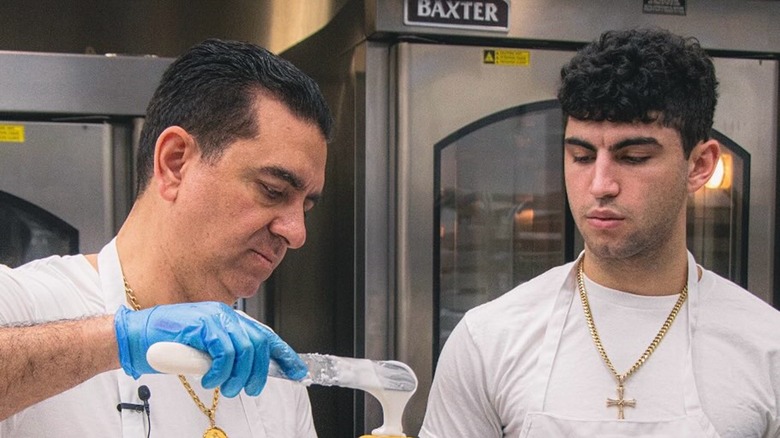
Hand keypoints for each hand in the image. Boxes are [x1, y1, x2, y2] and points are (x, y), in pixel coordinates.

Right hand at [114, 302, 307, 396]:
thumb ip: (225, 355)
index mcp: (227, 320)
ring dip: (238, 374)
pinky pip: (222, 351)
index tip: (297, 370)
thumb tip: (248, 371)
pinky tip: (210, 379)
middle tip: (249, 388)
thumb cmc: (165, 346)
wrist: (133, 337)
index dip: (283, 354)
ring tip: (226, 386)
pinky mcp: (200, 326)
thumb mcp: (203, 352)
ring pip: (243, 349)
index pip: (264, 335)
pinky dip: (220, 370)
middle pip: (258, 343)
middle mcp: (223, 315)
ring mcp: (211, 318)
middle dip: (258, 371)